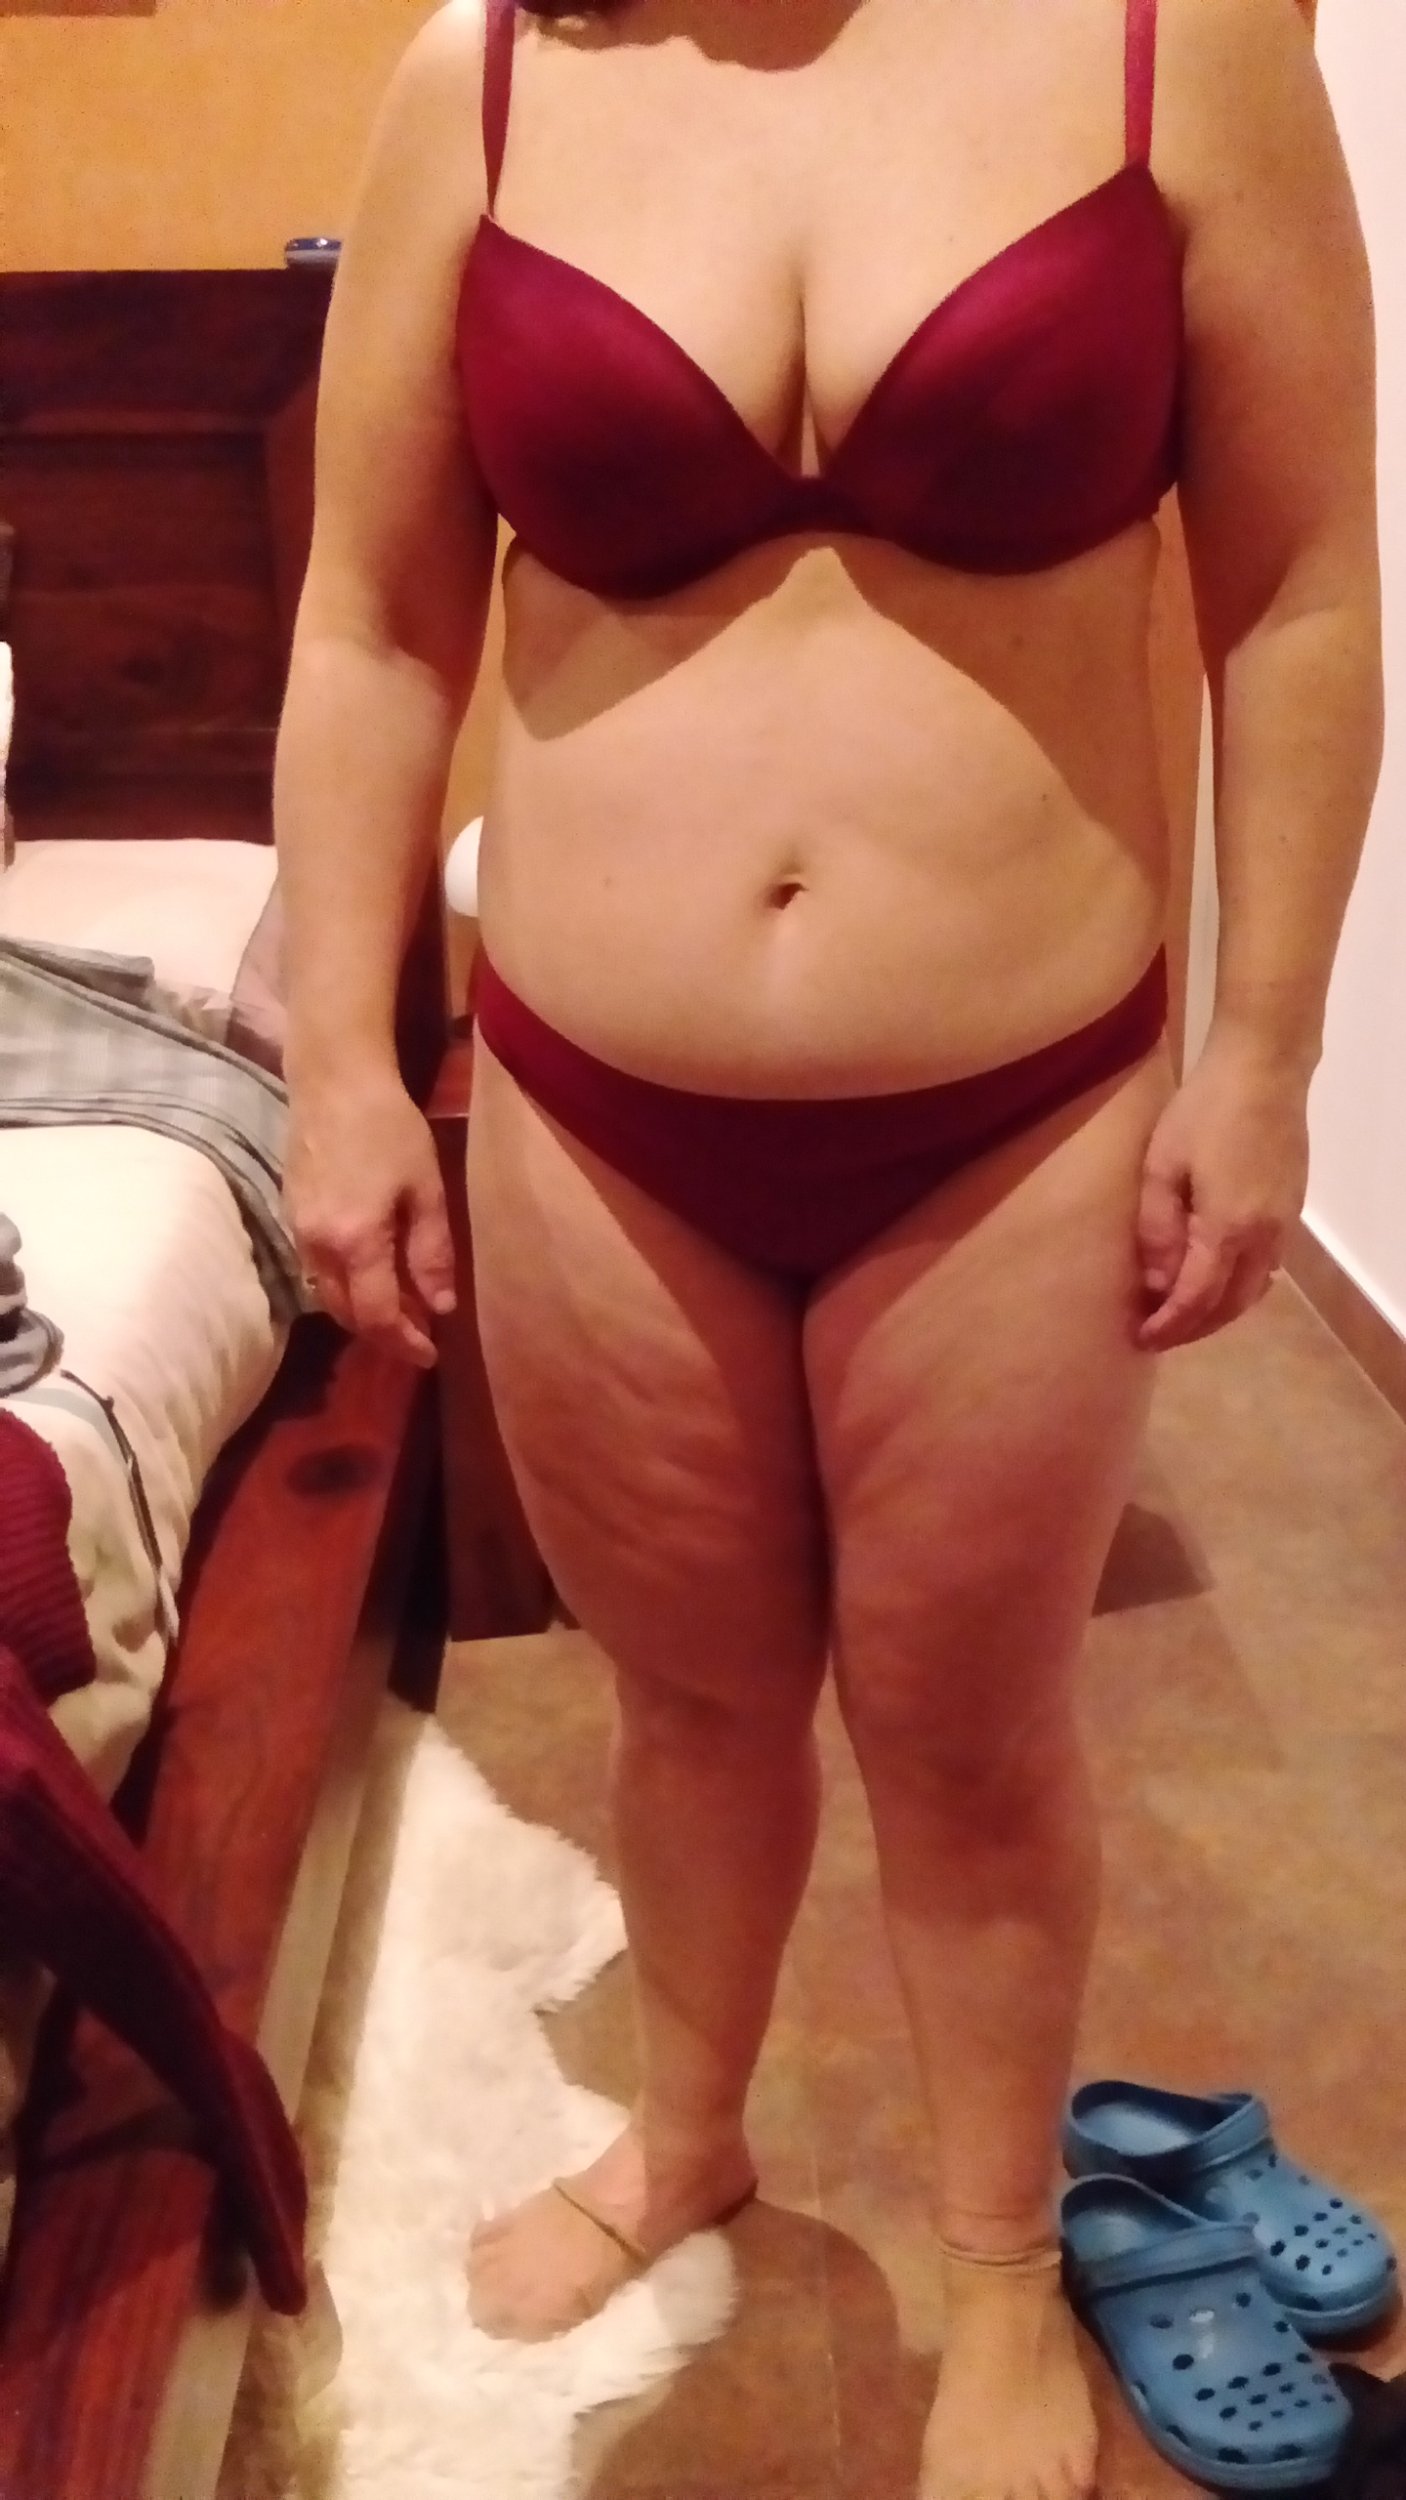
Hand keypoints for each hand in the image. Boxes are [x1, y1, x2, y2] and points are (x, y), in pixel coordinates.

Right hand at [283, 1067, 456, 1368]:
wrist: (332, 1081)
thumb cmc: (390, 1128)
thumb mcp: (427, 1189)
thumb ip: (432, 1252)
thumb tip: (440, 1307)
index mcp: (355, 1242)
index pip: (377, 1316)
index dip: (404, 1343)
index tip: (431, 1355)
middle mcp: (318, 1247)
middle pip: (346, 1315)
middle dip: (383, 1334)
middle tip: (419, 1337)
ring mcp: (297, 1232)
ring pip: (327, 1295)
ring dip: (360, 1313)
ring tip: (399, 1311)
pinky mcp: (289, 1216)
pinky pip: (315, 1270)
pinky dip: (344, 1287)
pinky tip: (370, 1275)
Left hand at [1135, 1031, 1309, 1351]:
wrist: (1265, 1068)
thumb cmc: (1203, 1110)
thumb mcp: (1162, 1166)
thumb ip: (1157, 1229)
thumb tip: (1155, 1283)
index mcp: (1228, 1228)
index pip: (1196, 1300)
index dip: (1169, 1326)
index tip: (1142, 1338)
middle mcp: (1264, 1237)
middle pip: (1230, 1306)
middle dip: (1194, 1329)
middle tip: (1159, 1335)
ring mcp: (1285, 1223)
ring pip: (1254, 1290)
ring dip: (1219, 1311)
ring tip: (1185, 1315)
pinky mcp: (1292, 1208)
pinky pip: (1267, 1267)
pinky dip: (1240, 1287)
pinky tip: (1218, 1280)